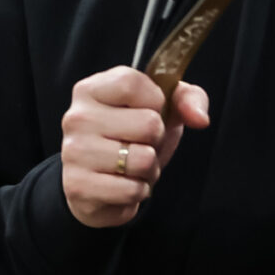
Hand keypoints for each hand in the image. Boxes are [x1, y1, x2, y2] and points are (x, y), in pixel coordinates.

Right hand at [61, 66, 210, 226]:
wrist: (99, 185)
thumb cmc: (131, 139)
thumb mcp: (162, 109)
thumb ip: (187, 99)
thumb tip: (200, 118)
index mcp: (90, 89)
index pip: (132, 83)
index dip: (155, 101)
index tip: (149, 111)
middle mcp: (77, 117)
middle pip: (148, 123)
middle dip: (155, 140)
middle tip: (138, 144)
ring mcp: (74, 152)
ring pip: (144, 159)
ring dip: (148, 169)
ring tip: (131, 165)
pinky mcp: (79, 186)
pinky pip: (132, 190)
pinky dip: (137, 191)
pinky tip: (122, 184)